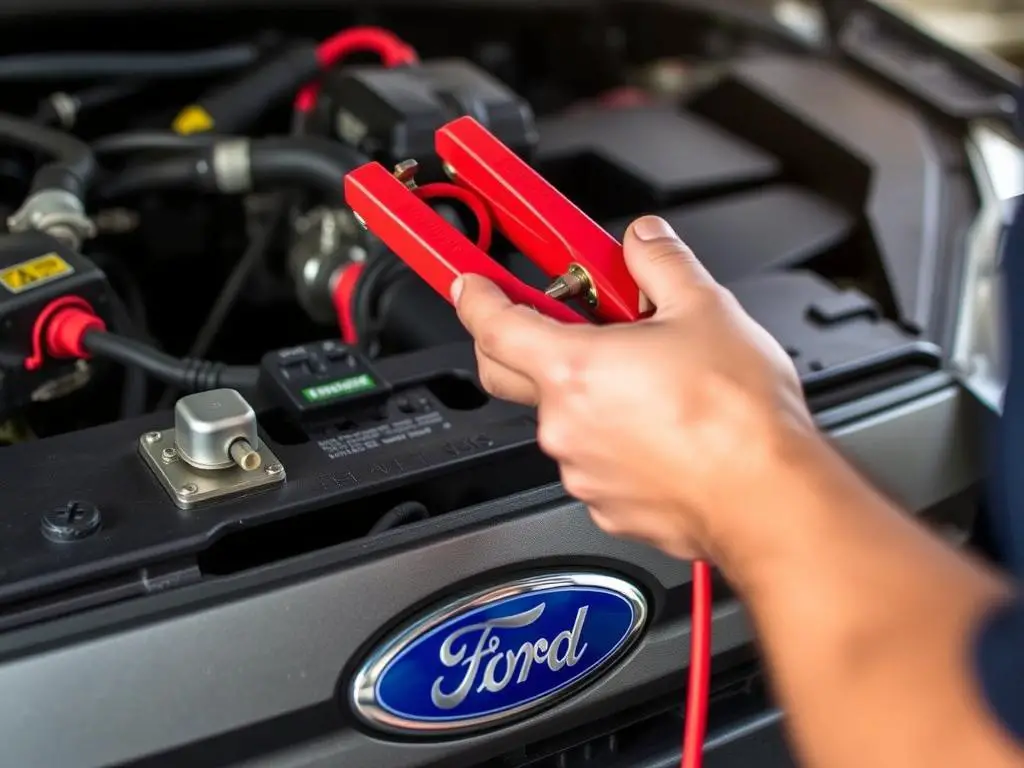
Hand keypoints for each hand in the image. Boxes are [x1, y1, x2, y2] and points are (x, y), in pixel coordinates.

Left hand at [452, 215, 818, 561]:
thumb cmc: (739, 418)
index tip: (469, 286)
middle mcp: (564, 425)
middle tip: (550, 323)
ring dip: (582, 395)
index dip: (474, 297)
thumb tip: (644, 240)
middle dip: (513, 345)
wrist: (769, 498)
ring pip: (560, 422)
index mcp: (574, 368)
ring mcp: (581, 470)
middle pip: (508, 376)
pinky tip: (656, 428)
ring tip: (638, 379)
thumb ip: (660, 264)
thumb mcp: (705, 309)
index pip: (493, 324)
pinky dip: (610, 441)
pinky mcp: (607, 506)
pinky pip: (592, 463)